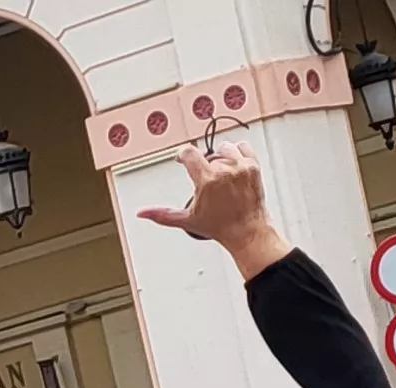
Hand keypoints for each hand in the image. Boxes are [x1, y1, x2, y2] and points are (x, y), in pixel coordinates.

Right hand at [137, 142, 275, 270]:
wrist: (247, 231)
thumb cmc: (220, 227)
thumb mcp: (187, 220)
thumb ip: (162, 214)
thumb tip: (142, 213)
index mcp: (207, 180)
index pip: (189, 153)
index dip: (182, 155)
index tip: (182, 160)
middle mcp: (224, 170)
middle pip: (206, 155)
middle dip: (203, 165)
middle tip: (206, 181)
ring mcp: (241, 167)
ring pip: (224, 148)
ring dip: (220, 157)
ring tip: (220, 173)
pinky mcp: (253, 166)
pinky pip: (243, 147)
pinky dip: (237, 153)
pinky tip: (234, 165)